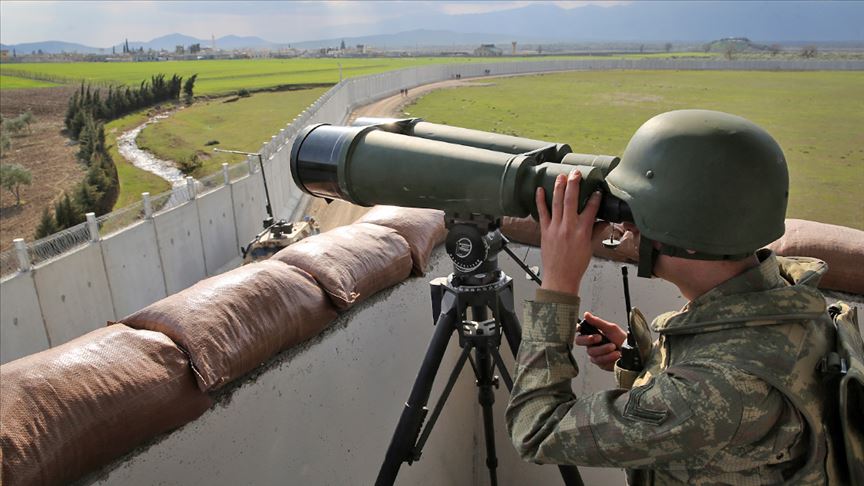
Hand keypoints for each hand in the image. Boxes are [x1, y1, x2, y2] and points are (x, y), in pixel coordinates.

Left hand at [536, 170, 601, 294]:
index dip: (595, 198)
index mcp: (582, 231)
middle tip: (575, 173)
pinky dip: (540, 201)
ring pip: (556, 203)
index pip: (591, 209)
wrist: (560, 277)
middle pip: (571, 200)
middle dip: (574, 184)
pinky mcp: (545, 231)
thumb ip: (596, 233)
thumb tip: (604, 222)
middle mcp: (568, 227)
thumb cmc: (575, 265)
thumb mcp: (590, 248)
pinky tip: (539, 190)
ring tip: (560, 176)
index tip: (597, 191)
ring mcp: (555, 228)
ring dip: (558, 187)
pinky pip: (542, 212)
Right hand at [574, 312, 627, 370]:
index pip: (580, 331)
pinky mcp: (600, 363)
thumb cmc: (622, 339)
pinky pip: (599, 360)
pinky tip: (616, 355)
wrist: (632, 352)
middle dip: (589, 339)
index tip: (580, 328)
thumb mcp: (611, 328)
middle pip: (580, 341)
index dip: (577, 329)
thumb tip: (586, 314)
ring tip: (614, 347)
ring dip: (604, 349)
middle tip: (600, 338)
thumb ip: (597, 322)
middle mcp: (591, 344)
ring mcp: (595, 354)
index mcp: (592, 334)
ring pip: (591, 352)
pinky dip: (608, 357)